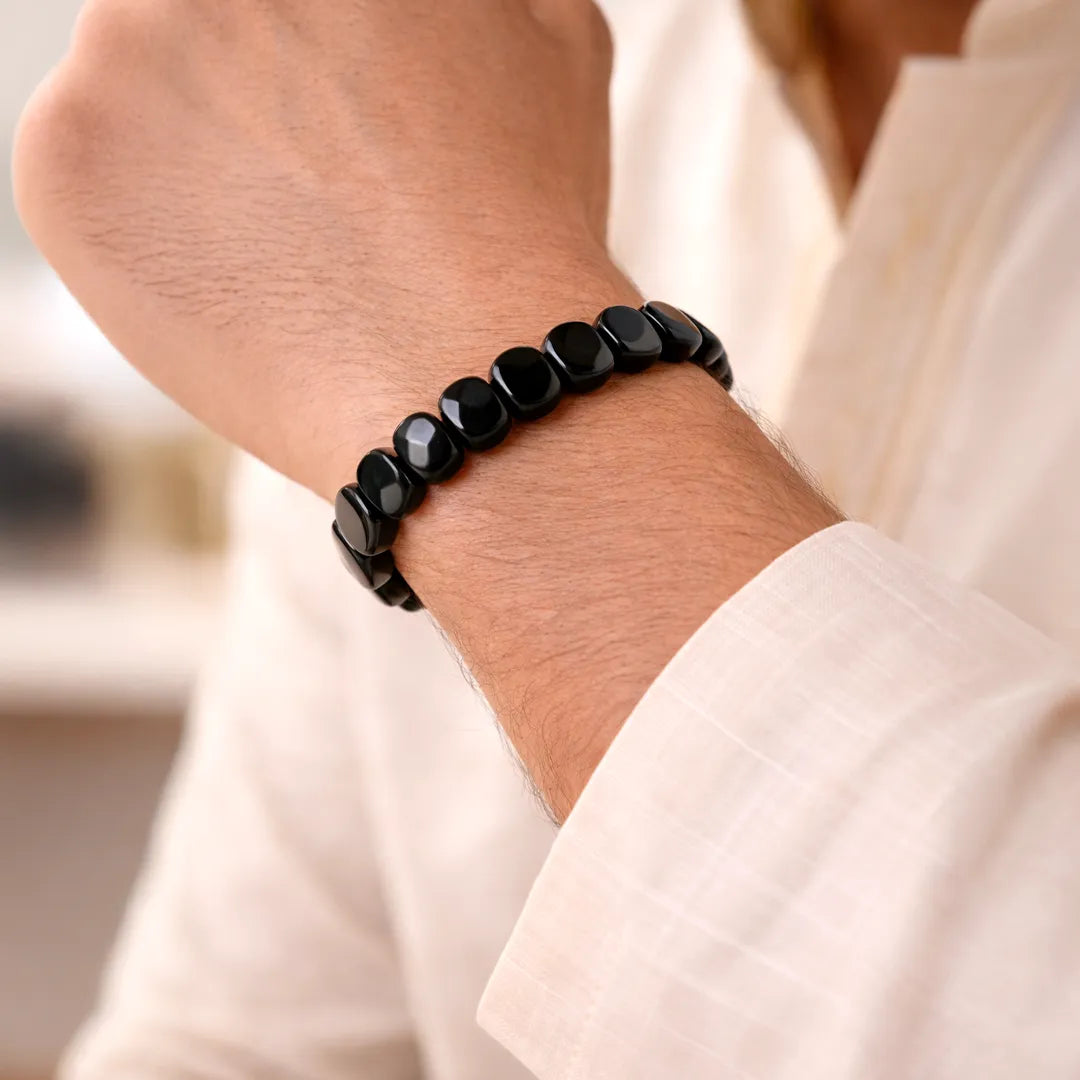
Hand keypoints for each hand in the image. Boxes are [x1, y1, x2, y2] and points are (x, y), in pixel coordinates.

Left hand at [14, 0, 619, 496]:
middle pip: (205, 21)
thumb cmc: (525, 216)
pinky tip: (240, 279)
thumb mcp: (553, 34)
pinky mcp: (63, 160)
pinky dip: (148, 228)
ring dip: (201, 153)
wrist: (467, 368)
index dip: (317, 61)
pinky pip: (90, 179)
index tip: (338, 106)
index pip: (281, 6)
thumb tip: (440, 7)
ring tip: (293, 242)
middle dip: (253, 86)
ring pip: (142, 92)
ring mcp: (117, 48)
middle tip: (318, 177)